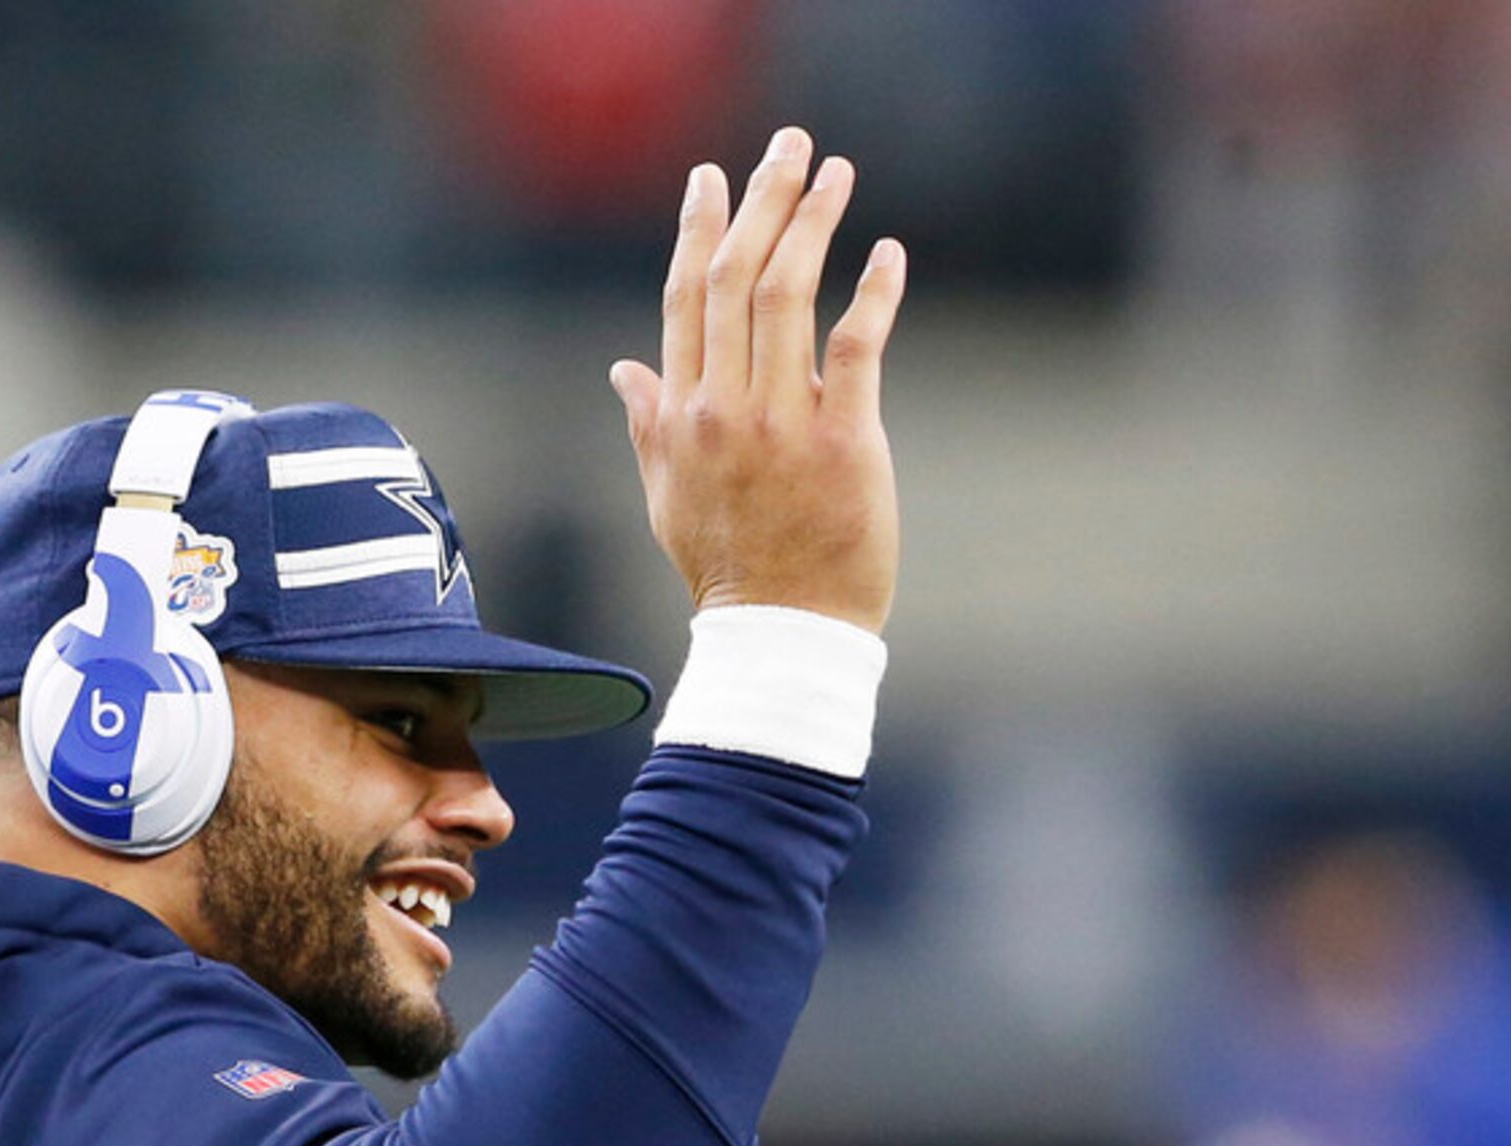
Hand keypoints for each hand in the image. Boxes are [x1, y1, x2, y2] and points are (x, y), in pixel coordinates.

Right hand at [609, 127, 907, 632]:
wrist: (780, 634)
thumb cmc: (727, 570)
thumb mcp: (667, 497)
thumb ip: (648, 425)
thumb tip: (622, 369)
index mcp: (681, 415)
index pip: (685, 299)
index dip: (698, 230)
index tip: (711, 178)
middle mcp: (724, 408)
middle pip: (737, 277)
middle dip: (761, 199)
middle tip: (788, 145)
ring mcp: (783, 423)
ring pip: (790, 295)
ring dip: (814, 223)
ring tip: (836, 174)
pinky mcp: (844, 441)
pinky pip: (858, 348)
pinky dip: (874, 293)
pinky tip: (887, 253)